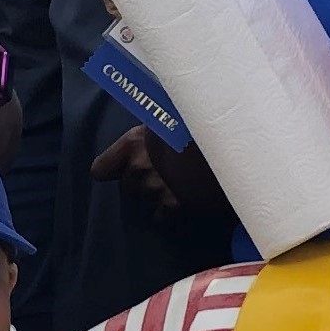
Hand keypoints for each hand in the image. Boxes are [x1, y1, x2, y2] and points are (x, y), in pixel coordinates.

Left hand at [92, 124, 223, 223]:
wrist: (229, 140)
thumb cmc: (197, 121)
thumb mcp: (168, 113)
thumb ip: (152, 127)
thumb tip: (149, 120)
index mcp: (133, 144)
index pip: (101, 170)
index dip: (111, 170)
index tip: (120, 168)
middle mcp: (139, 169)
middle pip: (128, 187)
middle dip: (141, 181)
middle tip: (163, 170)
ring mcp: (156, 189)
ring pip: (145, 202)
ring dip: (156, 195)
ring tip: (177, 182)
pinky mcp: (175, 206)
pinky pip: (161, 217)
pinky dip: (169, 211)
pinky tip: (183, 198)